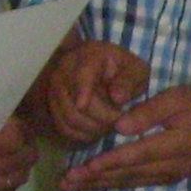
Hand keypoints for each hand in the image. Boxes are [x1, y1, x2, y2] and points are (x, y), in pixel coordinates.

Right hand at [28, 38, 149, 143]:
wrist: (107, 71)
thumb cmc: (124, 70)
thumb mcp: (136, 70)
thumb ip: (129, 81)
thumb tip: (117, 98)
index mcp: (88, 55)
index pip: (81, 75)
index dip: (81, 91)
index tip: (82, 106)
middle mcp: (65, 70)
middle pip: (74, 102)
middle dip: (100, 119)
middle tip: (120, 122)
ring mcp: (56, 88)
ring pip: (68, 117)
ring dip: (92, 129)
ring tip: (111, 126)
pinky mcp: (54, 105)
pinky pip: (64, 127)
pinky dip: (81, 134)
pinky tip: (97, 131)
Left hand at [58, 84, 190, 190]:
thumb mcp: (177, 98)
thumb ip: (148, 111)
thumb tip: (119, 126)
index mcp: (175, 144)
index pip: (136, 155)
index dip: (109, 161)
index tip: (85, 167)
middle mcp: (171, 166)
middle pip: (127, 174)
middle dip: (94, 178)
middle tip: (65, 181)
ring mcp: (169, 175)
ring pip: (128, 181)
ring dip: (98, 184)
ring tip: (71, 186)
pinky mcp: (166, 178)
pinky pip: (135, 182)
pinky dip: (112, 183)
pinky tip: (93, 183)